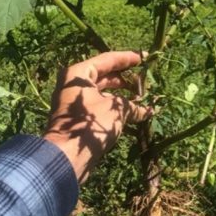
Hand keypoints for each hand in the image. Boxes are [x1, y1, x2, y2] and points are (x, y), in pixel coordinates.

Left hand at [43, 51, 151, 183]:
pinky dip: (116, 106)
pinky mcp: (78, 118)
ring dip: (123, 94)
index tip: (145, 57)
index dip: (128, 58)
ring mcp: (75, 101)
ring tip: (143, 96)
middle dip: (127, 78)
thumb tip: (149, 110)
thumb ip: (133, 105)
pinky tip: (135, 112)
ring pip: (103, 91)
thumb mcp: (116, 110)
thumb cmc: (89, 126)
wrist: (66, 157)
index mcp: (78, 74)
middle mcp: (74, 84)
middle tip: (146, 79)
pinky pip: (100, 105)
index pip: (107, 59)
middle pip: (105, 75)